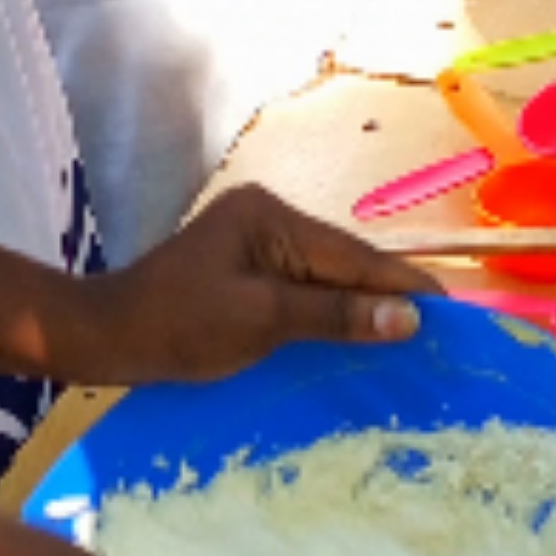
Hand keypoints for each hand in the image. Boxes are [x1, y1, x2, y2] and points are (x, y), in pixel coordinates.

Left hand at [66, 181, 426, 387]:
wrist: (103, 338)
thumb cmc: (176, 327)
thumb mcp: (261, 322)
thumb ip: (336, 315)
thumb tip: (409, 318)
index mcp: (272, 217)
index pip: (352, 255)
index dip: (403, 284)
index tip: (452, 309)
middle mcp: (268, 217)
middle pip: (343, 261)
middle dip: (388, 294)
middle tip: (442, 330)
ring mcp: (255, 241)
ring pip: (326, 275)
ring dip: (362, 305)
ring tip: (412, 336)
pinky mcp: (244, 269)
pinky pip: (302, 288)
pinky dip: (331, 311)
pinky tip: (356, 332)